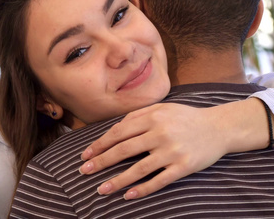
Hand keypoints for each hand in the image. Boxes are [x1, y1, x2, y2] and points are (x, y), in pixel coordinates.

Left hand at [78, 103, 229, 199]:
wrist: (219, 127)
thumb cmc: (185, 117)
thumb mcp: (161, 108)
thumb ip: (137, 115)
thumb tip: (113, 129)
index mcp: (152, 117)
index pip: (119, 132)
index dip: (100, 144)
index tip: (86, 155)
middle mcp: (160, 133)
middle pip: (124, 150)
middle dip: (101, 162)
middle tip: (84, 172)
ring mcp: (172, 151)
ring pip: (139, 169)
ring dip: (117, 180)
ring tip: (101, 189)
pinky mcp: (184, 167)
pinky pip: (159, 181)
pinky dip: (143, 189)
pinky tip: (128, 196)